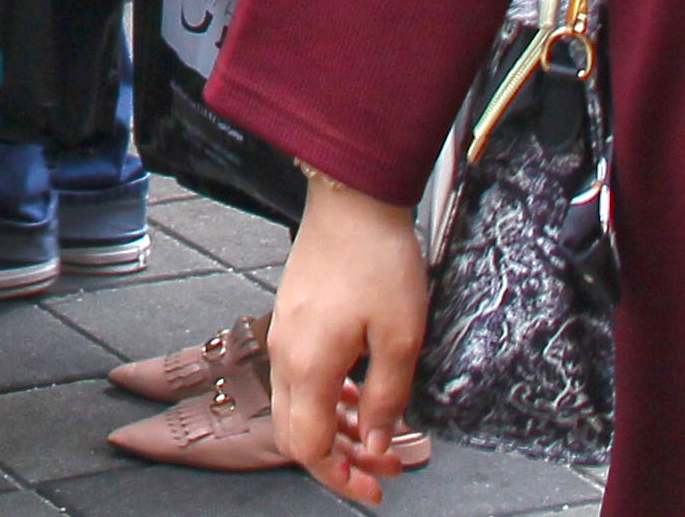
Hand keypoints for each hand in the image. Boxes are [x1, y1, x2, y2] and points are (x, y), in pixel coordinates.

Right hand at [269, 175, 432, 503]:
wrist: (351, 197)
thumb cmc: (378, 260)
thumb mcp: (401, 338)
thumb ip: (388, 399)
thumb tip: (379, 445)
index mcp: (308, 366)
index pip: (309, 447)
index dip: (342, 477)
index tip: (377, 488)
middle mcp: (285, 355)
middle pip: (296, 433)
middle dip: (339, 460)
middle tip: (384, 467)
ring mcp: (284, 335)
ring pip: (296, 406)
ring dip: (335, 429)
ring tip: (379, 434)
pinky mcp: (291, 318)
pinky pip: (299, 378)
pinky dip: (327, 399)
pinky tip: (359, 393)